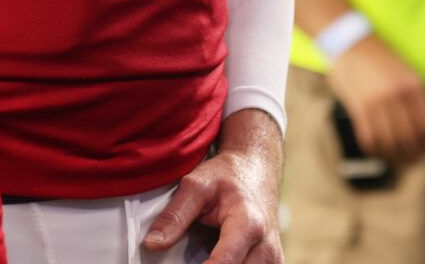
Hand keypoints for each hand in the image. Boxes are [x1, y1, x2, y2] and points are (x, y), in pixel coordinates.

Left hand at [143, 109, 282, 263]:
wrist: (256, 169)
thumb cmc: (228, 176)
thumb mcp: (196, 185)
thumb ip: (174, 216)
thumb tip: (152, 244)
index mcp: (247, 224)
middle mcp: (265, 246)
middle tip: (190, 257)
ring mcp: (273, 259)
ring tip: (200, 256)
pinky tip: (214, 259)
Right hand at [326, 33, 424, 162]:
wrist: (350, 42)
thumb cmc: (379, 57)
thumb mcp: (405, 70)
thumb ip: (415, 95)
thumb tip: (424, 126)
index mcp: (413, 85)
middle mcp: (397, 95)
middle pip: (410, 137)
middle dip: (413, 154)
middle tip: (412, 161)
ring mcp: (377, 101)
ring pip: (390, 141)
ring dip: (393, 156)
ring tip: (394, 159)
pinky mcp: (358, 106)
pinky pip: (369, 137)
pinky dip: (374, 148)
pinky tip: (375, 149)